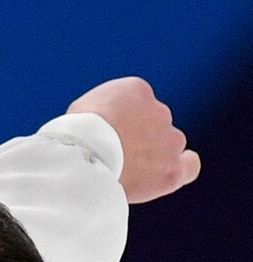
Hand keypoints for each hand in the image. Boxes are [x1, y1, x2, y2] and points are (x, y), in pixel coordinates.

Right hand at [67, 77, 199, 202]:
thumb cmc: (72, 136)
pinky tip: (167, 172)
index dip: (122, 122)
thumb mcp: (83, 110)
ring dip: (152, 155)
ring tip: (124, 171)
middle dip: (137, 138)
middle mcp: (160, 110)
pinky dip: (182, 167)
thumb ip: (105, 113)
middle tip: (112, 155)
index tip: (105, 136)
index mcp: (136, 89)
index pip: (137, 105)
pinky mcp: (172, 169)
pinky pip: (188, 166)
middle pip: (153, 125)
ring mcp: (169, 140)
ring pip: (169, 145)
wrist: (81, 156)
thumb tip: (109, 129)